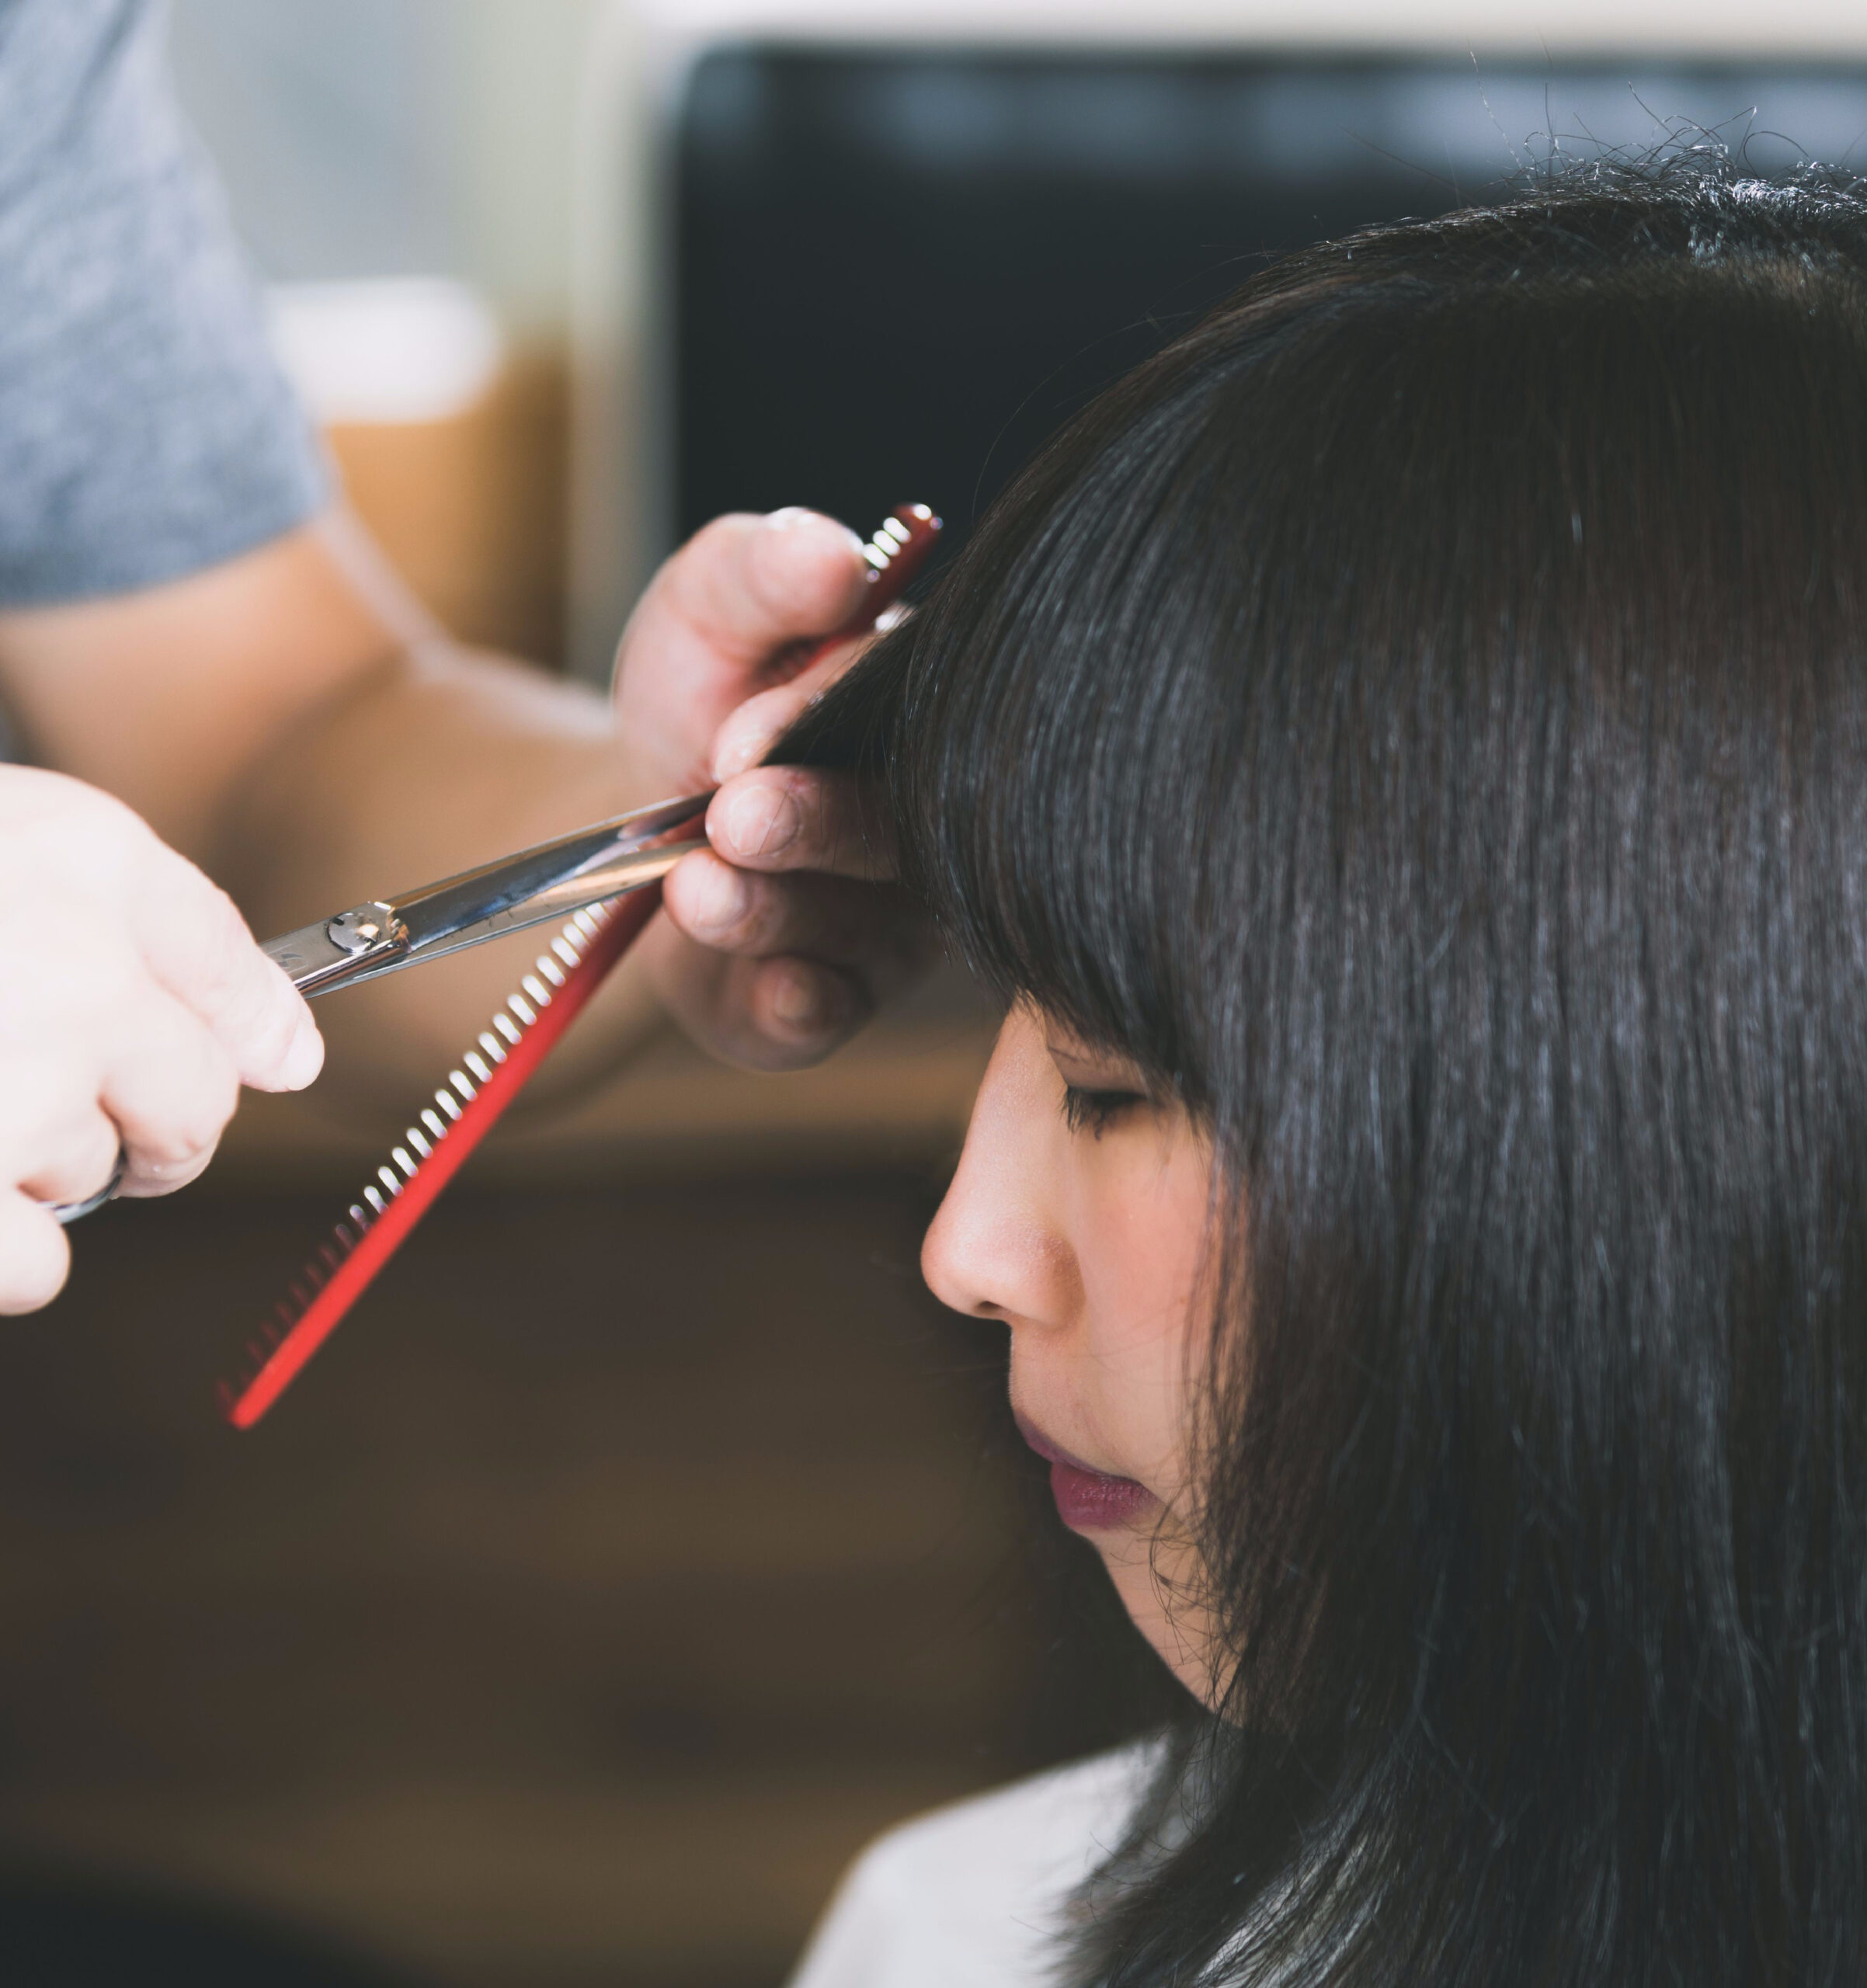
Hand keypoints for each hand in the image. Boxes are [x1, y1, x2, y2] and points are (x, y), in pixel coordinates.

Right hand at [0, 767, 321, 1311]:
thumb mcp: (14, 834)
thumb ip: (155, 923)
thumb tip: (288, 1057)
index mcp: (82, 860)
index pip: (234, 973)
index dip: (248, 1032)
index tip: (260, 1057)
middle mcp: (67, 969)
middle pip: (192, 1100)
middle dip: (155, 1121)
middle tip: (79, 1108)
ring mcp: (4, 1090)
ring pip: (99, 1175)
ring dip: (40, 1166)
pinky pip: (38, 1269)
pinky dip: (7, 1254)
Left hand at [610, 508, 931, 1069]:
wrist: (632, 823)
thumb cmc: (700, 697)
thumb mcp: (707, 607)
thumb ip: (762, 573)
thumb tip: (835, 556)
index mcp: (915, 707)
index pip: (898, 708)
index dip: (820, 721)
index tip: (741, 736)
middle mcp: (927, 819)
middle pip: (891, 831)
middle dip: (810, 824)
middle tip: (734, 816)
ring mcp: (892, 919)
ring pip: (854, 928)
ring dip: (770, 908)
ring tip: (691, 886)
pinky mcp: (836, 998)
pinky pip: (832, 1014)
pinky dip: (797, 1005)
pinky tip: (769, 986)